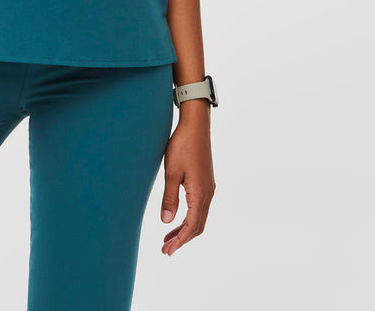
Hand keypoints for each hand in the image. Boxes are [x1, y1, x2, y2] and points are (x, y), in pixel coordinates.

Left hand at [160, 104, 214, 255]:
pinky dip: (189, 217)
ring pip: (199, 217)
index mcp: (200, 193)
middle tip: (166, 249)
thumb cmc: (182, 145)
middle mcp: (208, 193)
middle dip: (182, 239)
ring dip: (185, 229)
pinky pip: (200, 207)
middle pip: (198, 226)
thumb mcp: (172, 171)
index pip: (192, 227)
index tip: (167, 251)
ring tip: (168, 237)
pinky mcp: (206, 180)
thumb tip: (166, 222)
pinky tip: (179, 216)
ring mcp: (209, 187)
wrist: (196, 124)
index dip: (180, 241)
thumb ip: (169, 198)